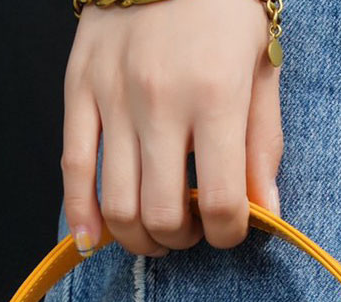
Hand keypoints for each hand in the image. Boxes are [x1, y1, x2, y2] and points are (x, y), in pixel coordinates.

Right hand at [63, 0, 282, 255]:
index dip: (229, 234)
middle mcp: (160, 101)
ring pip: (118, 205)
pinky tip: (94, 240)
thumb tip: (267, 211)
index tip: (230, 230)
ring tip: (155, 232)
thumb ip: (263, 144)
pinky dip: (82, 216)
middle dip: (181, 239)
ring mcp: (113, 98)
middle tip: (190, 230)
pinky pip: (73, 170)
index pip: (220, 201)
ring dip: (139, 237)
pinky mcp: (78, 90)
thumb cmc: (223, 8)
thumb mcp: (261, 67)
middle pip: (162, 214)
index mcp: (215, 96)